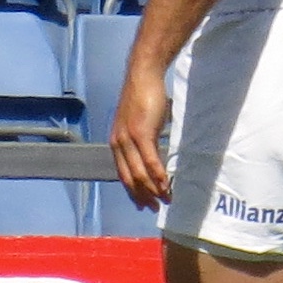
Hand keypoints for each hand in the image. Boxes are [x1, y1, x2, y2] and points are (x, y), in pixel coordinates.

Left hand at [109, 64, 171, 209]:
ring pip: (139, 173)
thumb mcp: (139, 123)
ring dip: (153, 189)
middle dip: (143, 196)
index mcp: (116, 143)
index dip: (133, 192)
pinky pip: (150, 161)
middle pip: (129, 179)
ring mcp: (128, 139)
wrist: (142, 75)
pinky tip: (166, 184)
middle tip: (156, 207)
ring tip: (166, 198)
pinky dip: (158, 175)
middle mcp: (118, 144)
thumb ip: (141, 140)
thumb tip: (152, 154)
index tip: (144, 203)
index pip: (123, 174)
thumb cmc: (144, 97)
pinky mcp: (141, 133)